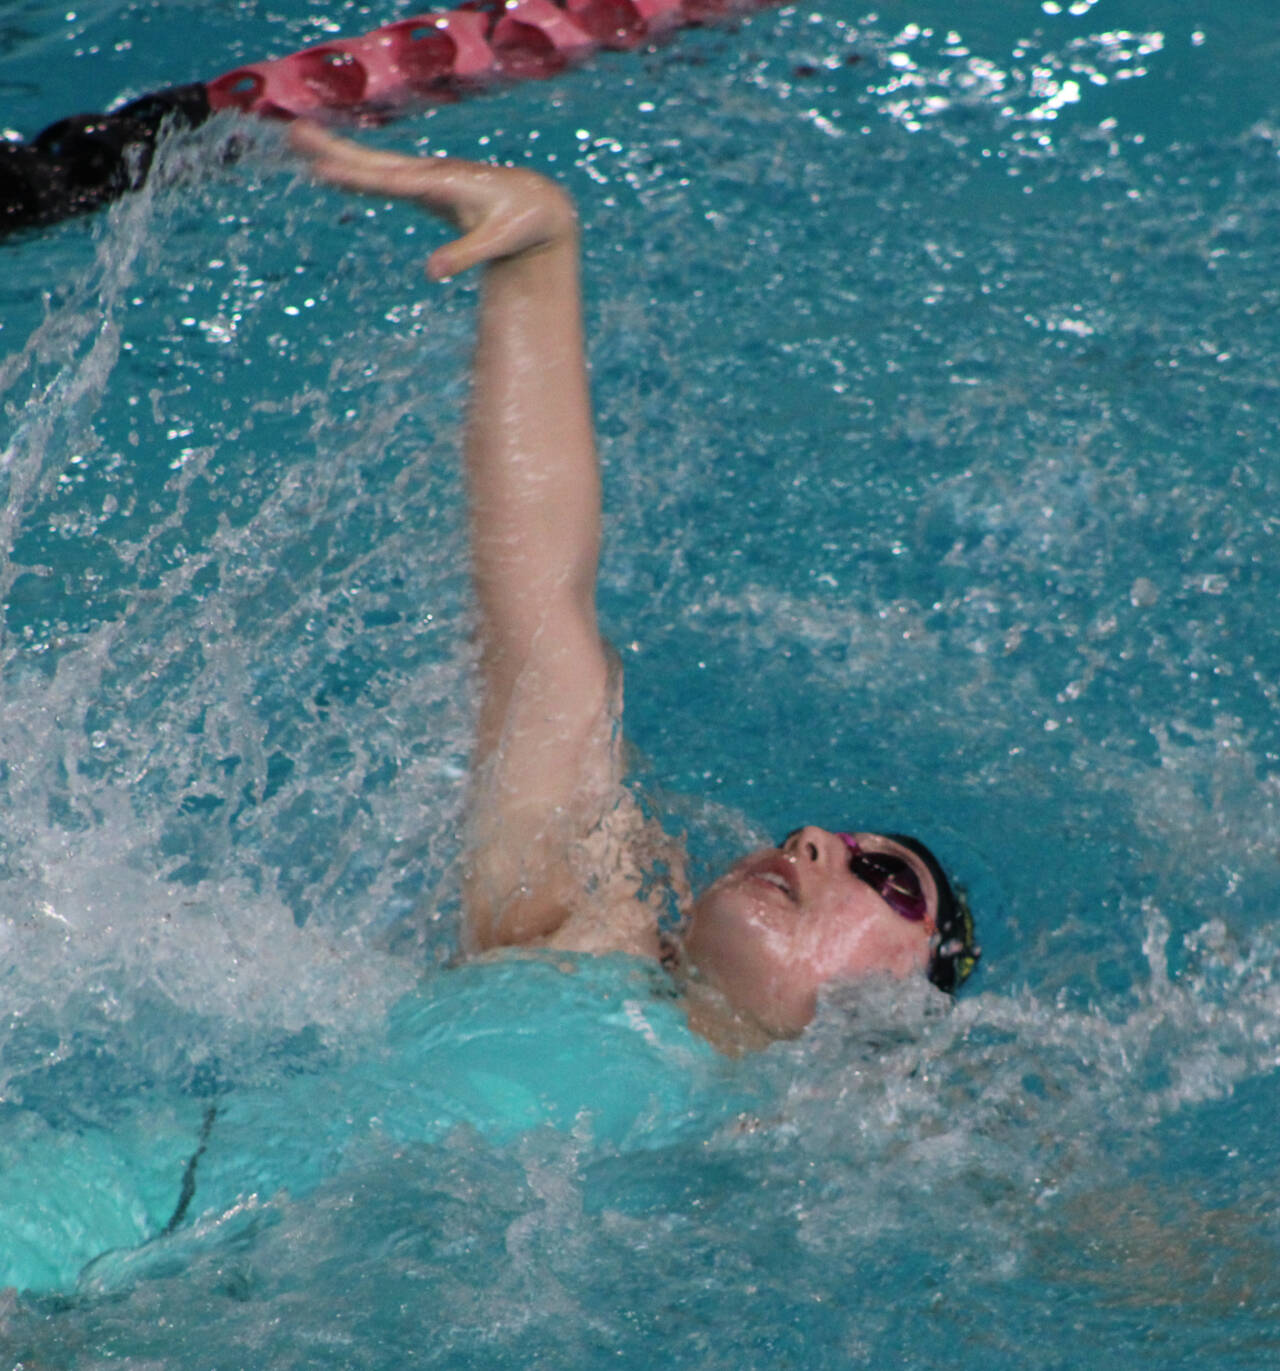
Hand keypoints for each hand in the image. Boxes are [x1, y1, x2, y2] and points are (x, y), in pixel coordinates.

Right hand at [289, 121, 576, 279]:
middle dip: (336, 150)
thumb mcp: (497, 243)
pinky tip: (334, 170)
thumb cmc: (519, 224)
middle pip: (376, 163)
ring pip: (376, 164)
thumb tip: (433, 273)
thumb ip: (465, 255)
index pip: (394, 181)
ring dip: (338, 153)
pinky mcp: (426, 185)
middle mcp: (431, 174)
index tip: (324, 169)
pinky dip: (358, 172)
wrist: (537, 204)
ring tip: (299, 140)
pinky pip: (384, 176)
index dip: (359, 177)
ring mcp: (426, 177)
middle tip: (293, 134)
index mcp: (444, 184)